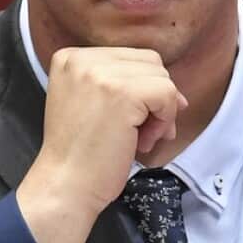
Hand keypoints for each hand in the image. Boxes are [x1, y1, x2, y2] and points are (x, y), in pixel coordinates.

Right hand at [16, 47, 187, 242]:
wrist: (66, 185)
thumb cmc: (81, 155)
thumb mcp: (92, 103)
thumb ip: (122, 86)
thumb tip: (176, 92)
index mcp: (71, 57)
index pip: (130, 57)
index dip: (142, 89)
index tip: (131, 121)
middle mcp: (82, 58)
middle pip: (149, 62)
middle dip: (155, 98)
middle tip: (139, 133)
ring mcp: (101, 73)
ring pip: (162, 78)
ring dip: (160, 112)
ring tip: (138, 139)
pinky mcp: (123, 93)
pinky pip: (167, 94)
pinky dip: (164, 121)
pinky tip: (142, 142)